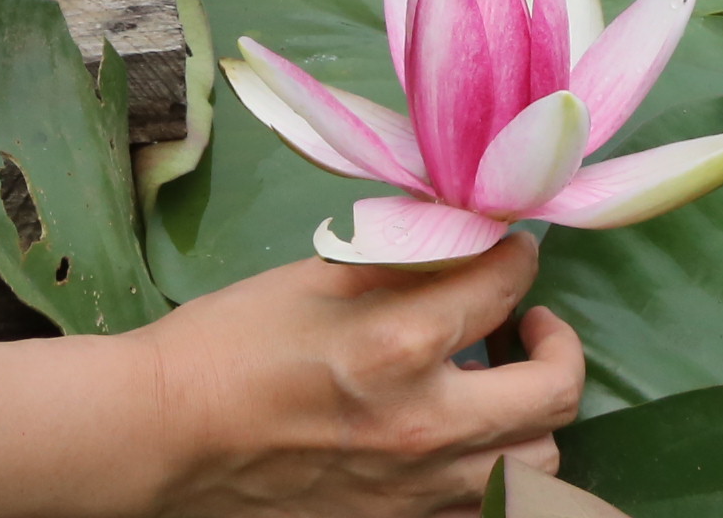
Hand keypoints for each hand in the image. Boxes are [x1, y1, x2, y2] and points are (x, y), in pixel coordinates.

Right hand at [0, 237, 581, 517]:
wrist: (165, 437)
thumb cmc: (228, 343)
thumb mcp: (315, 276)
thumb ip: (402, 259)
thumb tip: (466, 231)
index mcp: (401, 344)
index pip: (506, 286)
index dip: (519, 255)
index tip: (511, 248)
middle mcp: (428, 424)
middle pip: (556, 392)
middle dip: (556, 344)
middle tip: (526, 324)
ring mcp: (419, 488)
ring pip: (537, 464)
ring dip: (530, 418)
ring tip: (494, 387)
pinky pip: (484, 506)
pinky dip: (491, 471)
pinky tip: (457, 440)